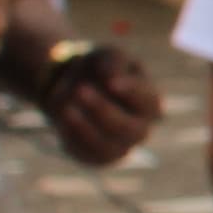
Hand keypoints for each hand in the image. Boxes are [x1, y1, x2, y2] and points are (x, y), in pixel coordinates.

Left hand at [26, 37, 160, 166]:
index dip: (131, 92)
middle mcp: (140, 129)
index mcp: (149, 102)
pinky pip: (86, 153)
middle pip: (128, 128)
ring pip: (107, 146)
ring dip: (85, 127)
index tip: (111, 82)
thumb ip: (113, 62)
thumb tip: (111, 78)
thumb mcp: (108, 56)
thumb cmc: (100, 70)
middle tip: (80, 90)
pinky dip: (73, 137)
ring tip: (67, 107)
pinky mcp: (97, 157)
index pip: (148, 101)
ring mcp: (120, 147)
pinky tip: (62, 118)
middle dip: (103, 110)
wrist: (76, 88)